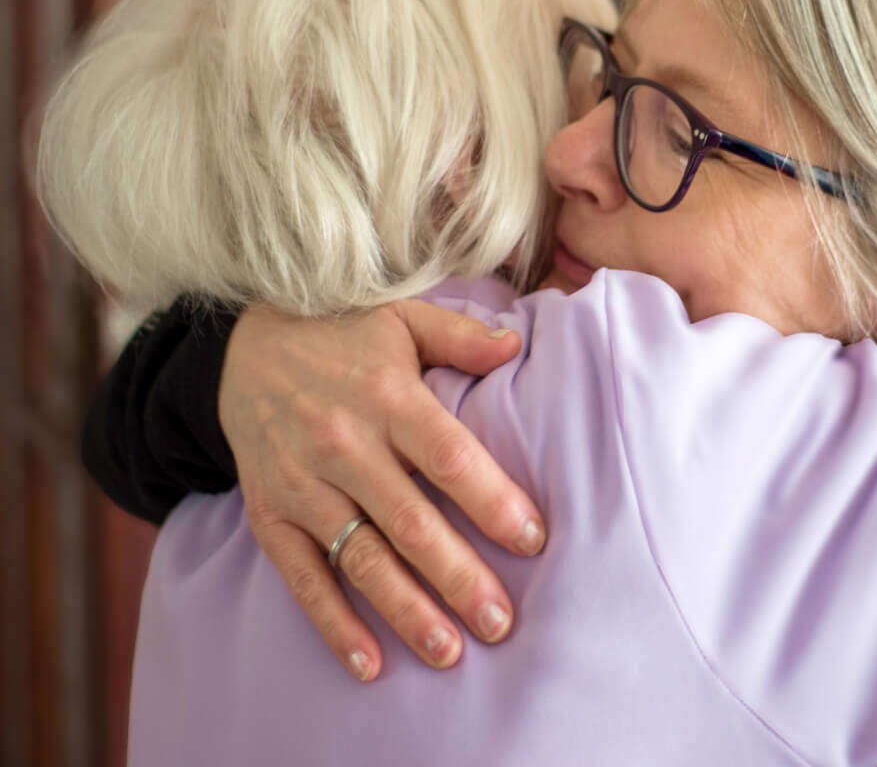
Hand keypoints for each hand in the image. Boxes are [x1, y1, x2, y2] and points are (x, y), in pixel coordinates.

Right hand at [218, 298, 538, 680]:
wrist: (240, 347)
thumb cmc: (342, 334)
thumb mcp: (402, 317)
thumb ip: (461, 336)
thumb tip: (516, 347)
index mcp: (387, 397)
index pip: (446, 456)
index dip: (490, 500)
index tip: (532, 540)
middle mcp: (343, 445)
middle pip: (410, 522)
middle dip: (458, 577)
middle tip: (502, 622)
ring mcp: (302, 485)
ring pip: (362, 559)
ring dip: (406, 611)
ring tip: (450, 652)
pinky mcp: (269, 514)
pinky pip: (303, 578)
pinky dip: (333, 624)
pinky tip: (369, 664)